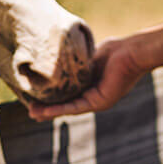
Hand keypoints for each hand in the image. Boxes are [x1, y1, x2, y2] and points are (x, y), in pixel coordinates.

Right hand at [25, 37, 144, 120]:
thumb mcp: (89, 57)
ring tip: (32, 113)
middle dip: (47, 109)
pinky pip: (75, 107)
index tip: (35, 97)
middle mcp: (94, 97)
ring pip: (68, 109)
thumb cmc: (117, 50)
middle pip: (66, 105)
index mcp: (91, 87)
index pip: (68, 95)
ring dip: (49, 112)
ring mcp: (97, 101)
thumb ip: (76, 61)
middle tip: (29, 110)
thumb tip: (59, 55)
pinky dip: (59, 109)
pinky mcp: (99, 102)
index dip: (52, 97)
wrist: (133, 52)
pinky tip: (45, 111)